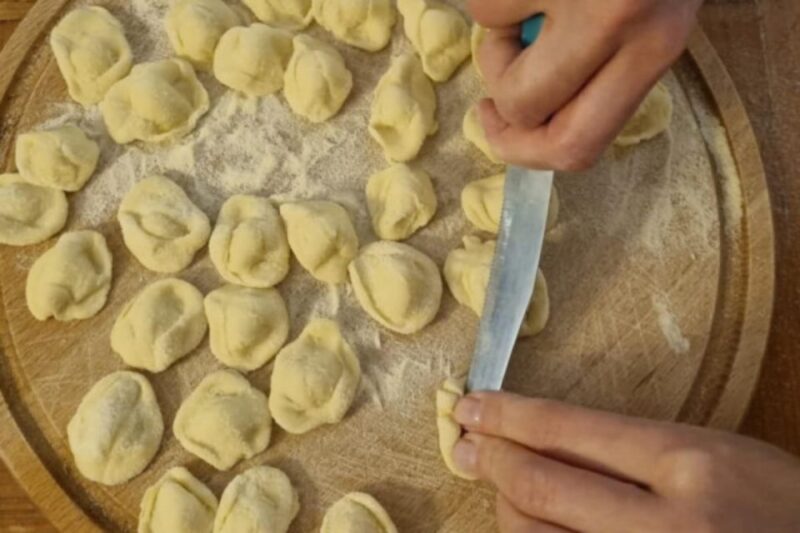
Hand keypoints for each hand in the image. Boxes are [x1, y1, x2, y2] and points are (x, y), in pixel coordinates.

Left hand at [453, 392, 799, 531]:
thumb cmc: (779, 508)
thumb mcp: (721, 456)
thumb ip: (639, 451)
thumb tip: (548, 440)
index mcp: (691, 464)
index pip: (570, 429)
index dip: (508, 416)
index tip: (473, 407)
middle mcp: (667, 524)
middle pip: (542, 484)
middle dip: (491, 458)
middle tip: (463, 445)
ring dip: (507, 509)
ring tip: (503, 489)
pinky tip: (534, 526)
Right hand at [468, 0, 702, 170]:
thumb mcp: (653, 17)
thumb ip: (608, 67)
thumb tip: (537, 109)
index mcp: (655, 49)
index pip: (578, 144)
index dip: (525, 153)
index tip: (504, 128)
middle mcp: (622, 24)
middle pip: (530, 116)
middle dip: (500, 114)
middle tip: (492, 100)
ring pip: (496, 57)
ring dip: (495, 40)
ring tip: (526, 5)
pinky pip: (486, 8)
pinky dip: (496, 0)